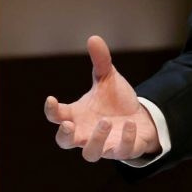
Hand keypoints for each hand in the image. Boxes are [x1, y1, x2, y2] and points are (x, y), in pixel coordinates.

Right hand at [44, 35, 159, 161]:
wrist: (140, 116)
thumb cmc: (116, 100)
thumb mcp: (108, 77)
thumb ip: (101, 61)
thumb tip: (93, 37)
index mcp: (77, 115)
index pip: (57, 116)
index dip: (51, 110)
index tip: (51, 99)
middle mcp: (86, 132)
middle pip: (65, 142)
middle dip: (64, 136)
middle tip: (69, 125)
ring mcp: (103, 144)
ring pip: (90, 153)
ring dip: (96, 139)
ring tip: (105, 121)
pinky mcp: (123, 150)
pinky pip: (121, 152)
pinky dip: (125, 140)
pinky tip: (130, 124)